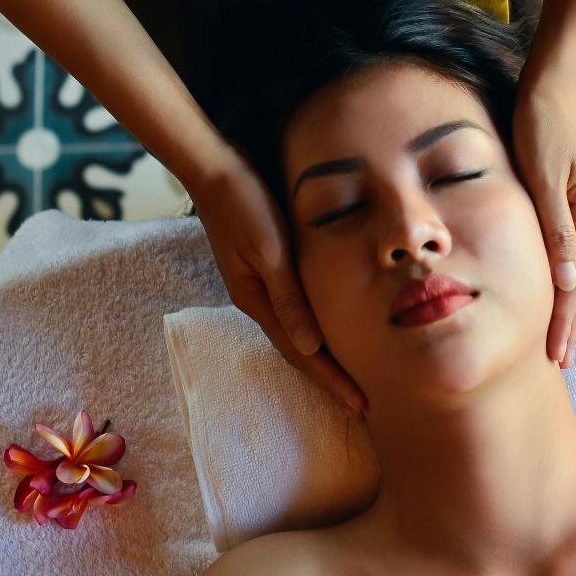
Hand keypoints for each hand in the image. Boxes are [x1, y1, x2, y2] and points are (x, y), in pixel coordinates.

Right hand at [186, 151, 367, 420]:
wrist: (214, 169)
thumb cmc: (244, 204)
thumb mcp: (269, 250)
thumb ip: (288, 297)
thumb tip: (309, 348)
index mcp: (258, 302)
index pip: (302, 354)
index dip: (331, 381)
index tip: (359, 405)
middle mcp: (258, 302)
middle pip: (299, 353)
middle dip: (329, 380)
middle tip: (362, 407)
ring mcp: (259, 288)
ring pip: (297, 336)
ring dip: (322, 361)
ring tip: (349, 381)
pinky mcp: (267, 270)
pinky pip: (294, 314)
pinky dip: (313, 333)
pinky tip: (326, 337)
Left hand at [512, 76, 575, 369]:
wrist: (551, 81)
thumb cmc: (541, 122)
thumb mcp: (544, 175)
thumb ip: (554, 228)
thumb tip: (567, 281)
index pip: (575, 283)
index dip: (565, 322)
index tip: (557, 357)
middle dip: (569, 324)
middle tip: (560, 363)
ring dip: (567, 305)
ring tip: (559, 337)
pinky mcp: (570, 197)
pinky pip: (568, 249)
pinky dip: (562, 277)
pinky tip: (557, 289)